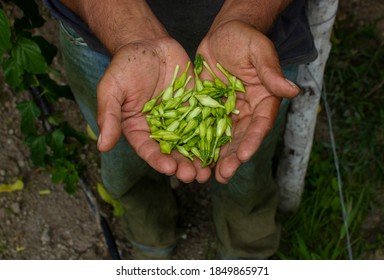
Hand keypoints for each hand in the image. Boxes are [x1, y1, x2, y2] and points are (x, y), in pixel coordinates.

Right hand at [96, 38, 211, 182]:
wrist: (149, 44)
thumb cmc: (126, 66)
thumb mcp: (112, 89)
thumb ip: (108, 116)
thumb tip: (102, 146)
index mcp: (139, 129)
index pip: (148, 149)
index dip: (159, 160)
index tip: (169, 169)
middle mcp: (160, 129)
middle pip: (172, 152)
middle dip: (183, 166)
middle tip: (194, 176)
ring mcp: (180, 119)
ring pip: (190, 143)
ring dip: (199, 158)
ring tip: (208, 171)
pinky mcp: (195, 108)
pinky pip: (205, 123)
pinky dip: (212, 136)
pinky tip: (221, 147)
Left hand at [197, 20, 299, 182]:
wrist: (223, 34)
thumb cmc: (245, 38)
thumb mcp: (259, 51)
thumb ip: (271, 72)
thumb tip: (293, 90)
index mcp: (263, 100)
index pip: (259, 124)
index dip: (252, 140)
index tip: (244, 156)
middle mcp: (246, 111)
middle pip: (241, 138)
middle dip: (233, 157)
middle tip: (224, 175)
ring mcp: (226, 112)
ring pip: (222, 139)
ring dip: (216, 157)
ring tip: (208, 176)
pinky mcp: (208, 109)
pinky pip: (203, 128)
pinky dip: (199, 143)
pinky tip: (192, 158)